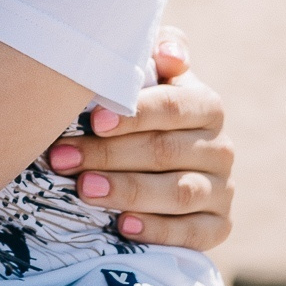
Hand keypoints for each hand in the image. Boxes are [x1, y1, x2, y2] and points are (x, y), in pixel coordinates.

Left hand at [44, 27, 234, 250]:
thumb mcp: (147, 74)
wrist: (157, 163)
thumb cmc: (139, 108)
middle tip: (62, 158)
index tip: (93, 121)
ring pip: (179, 192)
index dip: (134, 114)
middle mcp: (221, 147)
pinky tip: (123, 226)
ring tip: (83, 189)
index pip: (173, 107)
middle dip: (109, 155)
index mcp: (206, 105)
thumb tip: (171, 55)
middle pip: (166, 151)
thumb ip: (157, 50)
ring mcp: (223, 189)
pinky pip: (195, 234)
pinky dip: (158, 230)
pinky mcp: (219, 226)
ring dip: (127, 191)